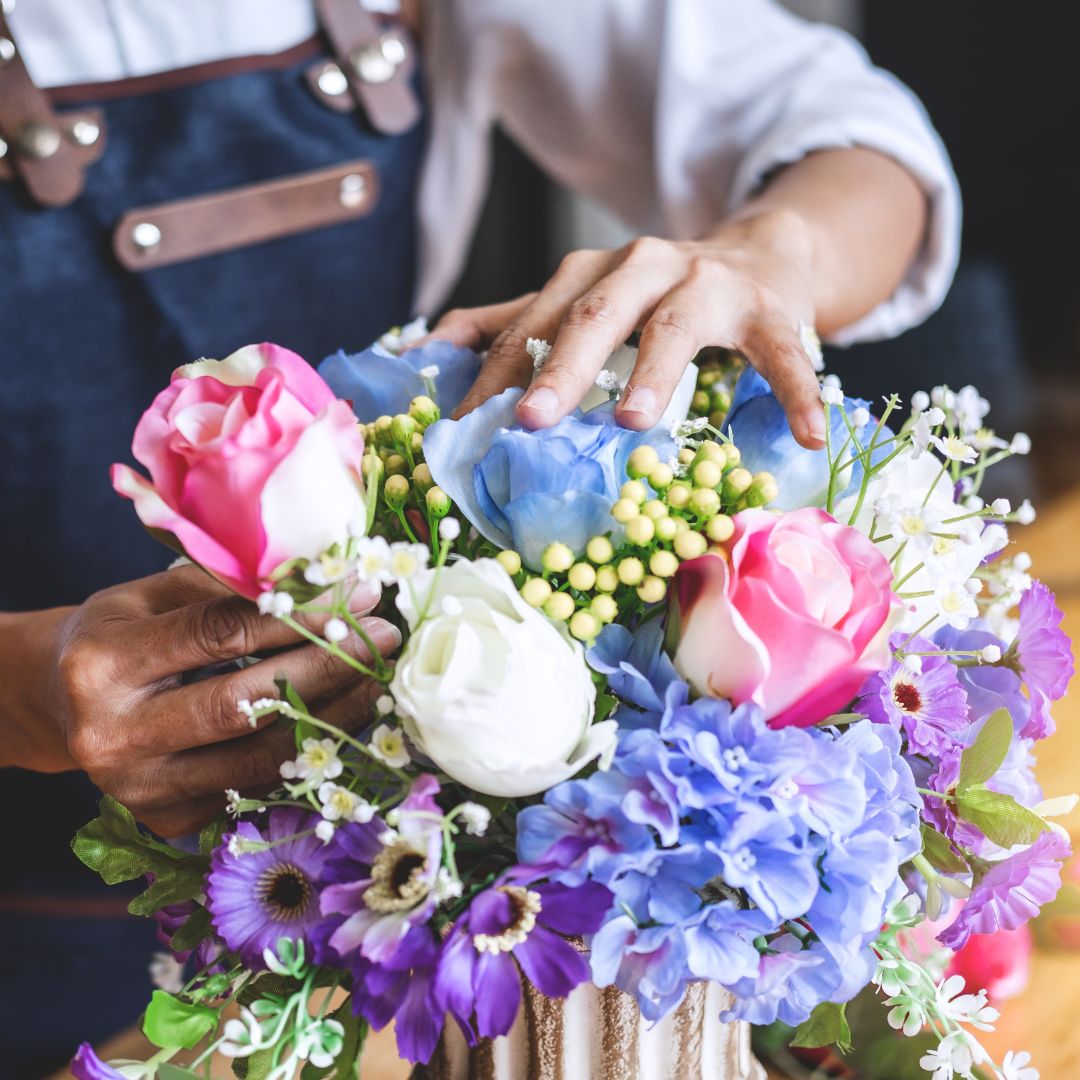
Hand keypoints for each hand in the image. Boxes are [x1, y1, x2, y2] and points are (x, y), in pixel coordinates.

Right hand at [1, 565, 399, 836]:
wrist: (58, 705)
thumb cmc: (116, 634)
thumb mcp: (150, 594)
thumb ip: (225, 588)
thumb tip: (326, 581)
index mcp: (103, 663)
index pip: (221, 634)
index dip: (300, 613)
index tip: (359, 593)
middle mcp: (114, 734)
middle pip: (245, 703)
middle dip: (327, 668)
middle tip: (383, 639)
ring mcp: (140, 789)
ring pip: (259, 757)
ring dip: (332, 717)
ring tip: (379, 681)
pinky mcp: (166, 819)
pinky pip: (255, 786)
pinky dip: (305, 753)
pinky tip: (342, 720)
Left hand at [429, 210, 825, 447]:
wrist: (761, 252)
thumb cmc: (659, 295)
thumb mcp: (584, 298)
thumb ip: (514, 319)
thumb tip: (428, 345)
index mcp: (590, 273)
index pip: (533, 322)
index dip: (495, 373)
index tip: (460, 427)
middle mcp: (643, 267)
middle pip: (595, 314)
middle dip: (561, 366)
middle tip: (530, 420)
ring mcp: (710, 284)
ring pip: (676, 325)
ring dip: (656, 373)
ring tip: (633, 422)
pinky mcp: (770, 309)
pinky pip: (783, 352)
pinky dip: (795, 391)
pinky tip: (808, 434)